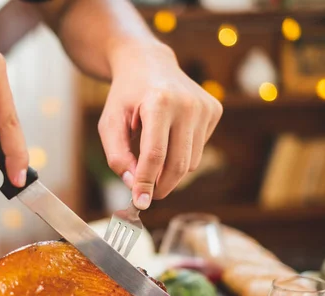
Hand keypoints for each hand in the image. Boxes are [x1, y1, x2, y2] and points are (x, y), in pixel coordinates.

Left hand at [98, 42, 222, 209]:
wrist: (148, 62)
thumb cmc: (125, 96)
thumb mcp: (109, 124)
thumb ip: (118, 156)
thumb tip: (135, 185)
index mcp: (159, 102)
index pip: (156, 155)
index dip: (147, 183)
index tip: (140, 203)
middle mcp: (187, 103)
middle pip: (178, 164)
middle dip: (161, 186)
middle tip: (146, 195)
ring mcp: (205, 107)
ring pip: (191, 162)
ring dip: (170, 171)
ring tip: (152, 156)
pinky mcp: (214, 111)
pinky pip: (198, 150)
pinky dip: (181, 154)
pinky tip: (169, 136)